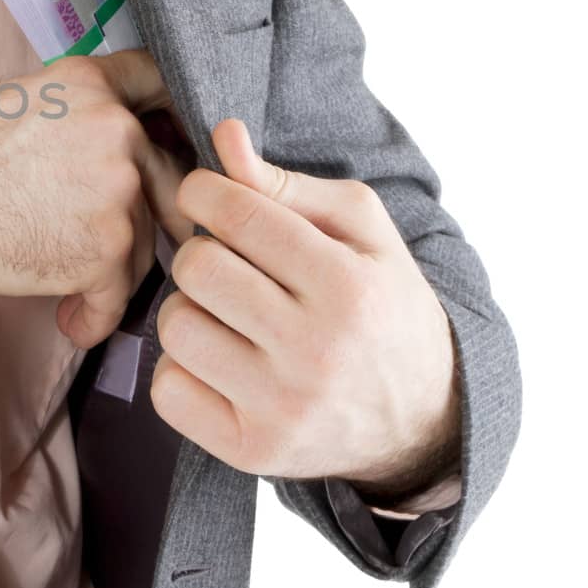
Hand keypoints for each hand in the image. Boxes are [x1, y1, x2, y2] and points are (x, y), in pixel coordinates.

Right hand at [0, 51, 194, 348]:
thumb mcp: (9, 100)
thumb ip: (68, 110)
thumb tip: (92, 131)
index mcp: (91, 84)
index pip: (156, 81)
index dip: (168, 114)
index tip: (171, 138)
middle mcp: (117, 130)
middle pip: (170, 174)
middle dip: (163, 208)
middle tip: (152, 233)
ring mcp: (118, 192)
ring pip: (145, 240)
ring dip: (112, 270)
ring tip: (71, 291)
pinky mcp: (107, 251)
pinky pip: (118, 295)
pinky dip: (94, 316)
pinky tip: (69, 321)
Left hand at [151, 119, 460, 499]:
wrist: (420, 419)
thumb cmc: (381, 305)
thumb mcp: (360, 232)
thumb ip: (285, 183)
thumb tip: (223, 136)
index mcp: (348, 285)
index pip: (237, 214)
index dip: (203, 192)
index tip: (206, 197)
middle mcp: (316, 350)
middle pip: (197, 268)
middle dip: (200, 253)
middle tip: (227, 264)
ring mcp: (282, 407)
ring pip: (175, 327)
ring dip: (190, 311)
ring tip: (227, 316)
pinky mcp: (251, 451)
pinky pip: (167, 389)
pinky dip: (182, 370)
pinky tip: (221, 363)